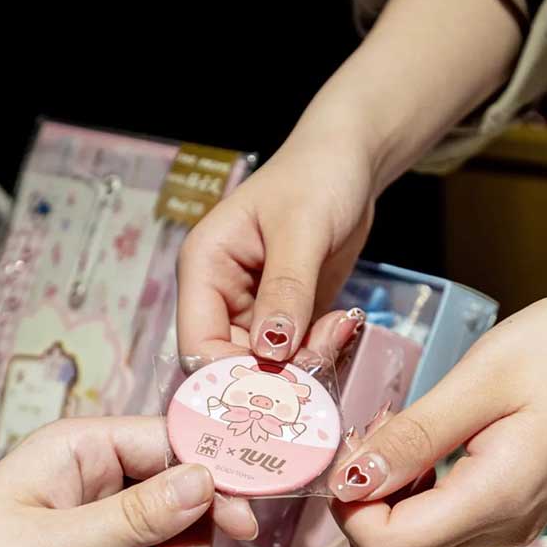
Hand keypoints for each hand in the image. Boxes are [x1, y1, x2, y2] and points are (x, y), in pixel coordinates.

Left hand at [0, 417, 257, 546]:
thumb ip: (138, 517)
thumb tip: (209, 481)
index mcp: (83, 445)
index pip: (172, 443)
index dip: (214, 476)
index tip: (245, 520)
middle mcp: (94, 468)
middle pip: (179, 484)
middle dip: (189, 531)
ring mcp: (93, 508)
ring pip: (168, 521)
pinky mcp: (88, 545)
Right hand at [177, 133, 374, 363]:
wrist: (349, 161)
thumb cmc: (316, 177)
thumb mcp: (302, 229)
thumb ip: (285, 291)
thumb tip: (271, 351)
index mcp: (204, 268)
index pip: (196, 343)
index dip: (229, 373)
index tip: (276, 384)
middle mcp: (220, 294)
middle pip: (230, 362)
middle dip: (275, 372)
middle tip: (322, 353)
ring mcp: (252, 308)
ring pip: (265, 365)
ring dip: (303, 363)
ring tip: (338, 329)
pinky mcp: (285, 316)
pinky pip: (293, 355)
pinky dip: (317, 352)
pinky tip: (341, 325)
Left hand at [328, 286, 546, 546]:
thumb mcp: (478, 381)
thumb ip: (412, 437)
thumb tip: (350, 480)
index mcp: (495, 499)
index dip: (349, 507)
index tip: (349, 451)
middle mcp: (503, 527)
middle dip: (361, 504)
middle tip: (369, 439)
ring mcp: (508, 525)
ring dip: (384, 500)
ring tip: (396, 436)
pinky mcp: (508, 512)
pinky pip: (439, 527)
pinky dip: (411, 496)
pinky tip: (418, 450)